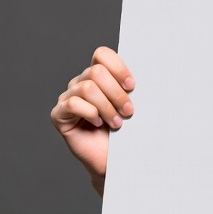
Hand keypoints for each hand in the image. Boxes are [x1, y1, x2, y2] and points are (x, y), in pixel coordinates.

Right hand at [50, 46, 134, 188]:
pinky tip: (98, 124)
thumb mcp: (132, 105)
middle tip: (129, 111)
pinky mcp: (59, 114)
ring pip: (87, 88)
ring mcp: (68, 97)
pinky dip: (90, 113)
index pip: (102, 55)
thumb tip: (153, 71)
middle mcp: (81, 82)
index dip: (117, 67)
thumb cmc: (125, 131)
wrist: (113, 158)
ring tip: (117, 122)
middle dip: (116, 93)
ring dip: (107, 106)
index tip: (132, 86)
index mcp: (98, 75)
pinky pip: (73, 104)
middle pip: (96, 72)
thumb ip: (132, 88)